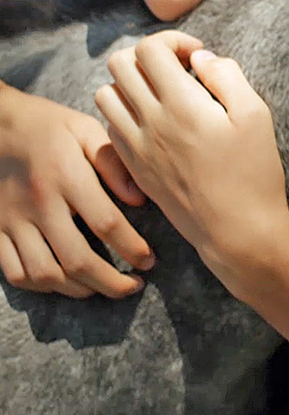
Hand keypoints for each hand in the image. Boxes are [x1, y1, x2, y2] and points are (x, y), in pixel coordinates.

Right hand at [0, 85, 153, 298]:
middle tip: (135, 286)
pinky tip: (65, 283)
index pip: (106, 223)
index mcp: (67, 177)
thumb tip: (139, 199)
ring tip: (103, 289)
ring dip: (79, 289)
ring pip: (45, 274)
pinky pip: (15, 272)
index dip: (132, 248)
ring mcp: (13, 221)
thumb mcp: (85, 129)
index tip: (149, 260)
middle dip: (112, 282)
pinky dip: (42, 287)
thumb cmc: (48, 125)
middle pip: (77, 259)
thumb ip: (114, 163)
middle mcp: (39, 203)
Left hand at [95, 31, 288, 300]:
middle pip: (120, 64)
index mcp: (182, 104)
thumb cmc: (254, 173)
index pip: (150, 49)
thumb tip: (201, 58)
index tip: (198, 55)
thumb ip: (227, 76)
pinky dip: (126, 113)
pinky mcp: (135, 168)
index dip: (174, 41)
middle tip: (179, 71)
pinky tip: (156, 123)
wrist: (237, 231)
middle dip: (150, 56)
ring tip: (163, 94)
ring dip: (132, 84)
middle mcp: (150, 122)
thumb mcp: (256, 115)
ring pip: (106, 94)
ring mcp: (137, 147)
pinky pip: (110, 127)